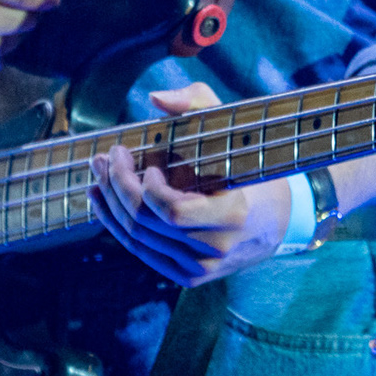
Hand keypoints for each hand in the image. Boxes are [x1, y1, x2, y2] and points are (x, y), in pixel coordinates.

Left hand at [88, 83, 294, 286]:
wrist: (275, 221)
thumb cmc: (247, 168)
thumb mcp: (231, 128)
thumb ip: (197, 103)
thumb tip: (155, 99)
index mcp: (233, 215)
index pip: (172, 212)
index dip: (146, 188)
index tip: (147, 161)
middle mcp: (216, 248)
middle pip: (147, 223)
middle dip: (118, 186)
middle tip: (106, 158)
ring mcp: (201, 268)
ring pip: (137, 239)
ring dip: (110, 204)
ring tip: (99, 175)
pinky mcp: (188, 276)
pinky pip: (142, 252)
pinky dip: (116, 226)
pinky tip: (103, 201)